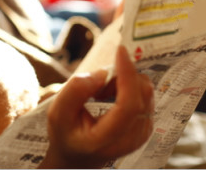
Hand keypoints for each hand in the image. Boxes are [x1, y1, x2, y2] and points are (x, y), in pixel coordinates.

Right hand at [40, 46, 153, 168]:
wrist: (78, 155)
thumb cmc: (66, 133)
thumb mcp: (58, 112)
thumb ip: (76, 91)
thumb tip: (103, 73)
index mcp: (106, 140)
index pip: (128, 105)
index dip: (127, 75)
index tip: (120, 51)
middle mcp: (132, 139)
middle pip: (141, 94)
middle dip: (122, 75)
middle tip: (97, 85)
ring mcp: (143, 133)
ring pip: (145, 91)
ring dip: (125, 81)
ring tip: (101, 94)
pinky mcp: (147, 125)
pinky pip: (145, 93)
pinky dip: (129, 86)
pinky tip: (111, 97)